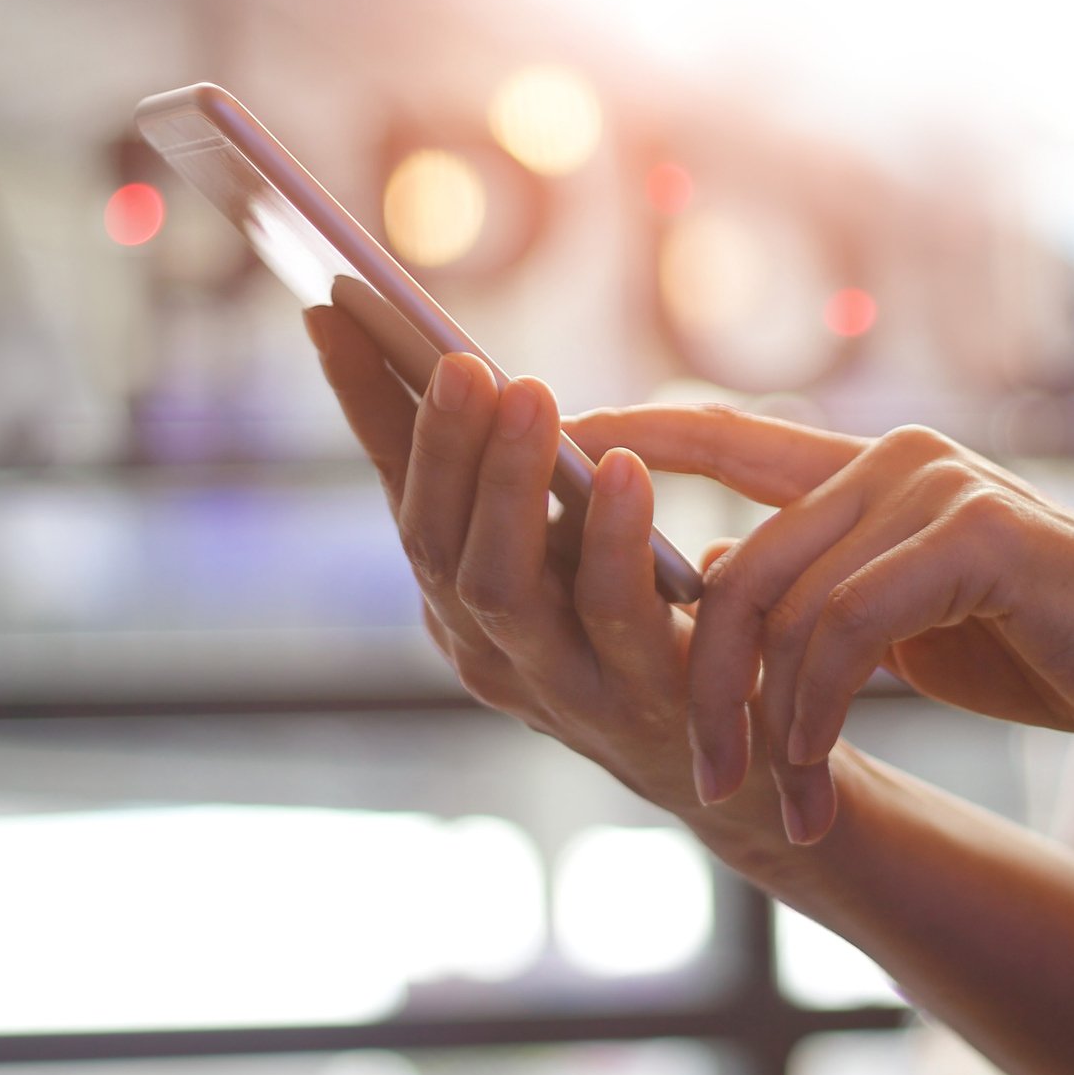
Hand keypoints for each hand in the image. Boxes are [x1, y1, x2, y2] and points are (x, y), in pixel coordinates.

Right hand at [304, 306, 738, 818]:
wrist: (740, 765)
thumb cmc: (646, 631)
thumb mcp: (573, 546)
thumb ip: (529, 481)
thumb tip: (487, 372)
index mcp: (456, 595)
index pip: (396, 487)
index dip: (362, 402)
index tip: (333, 309)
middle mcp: (482, 644)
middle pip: (431, 543)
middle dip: (438, 444)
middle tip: (458, 360)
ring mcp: (551, 683)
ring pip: (497, 584)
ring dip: (506, 484)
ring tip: (526, 397)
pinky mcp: (637, 703)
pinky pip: (611, 615)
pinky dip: (612, 538)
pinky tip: (624, 472)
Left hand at [564, 406, 1073, 843]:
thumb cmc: (1039, 644)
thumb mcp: (902, 614)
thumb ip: (815, 589)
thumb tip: (704, 585)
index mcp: (866, 467)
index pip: (717, 435)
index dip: (625, 440)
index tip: (542, 465)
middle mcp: (890, 458)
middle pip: (737, 562)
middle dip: (701, 678)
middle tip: (700, 773)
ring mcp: (932, 487)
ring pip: (782, 602)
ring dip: (764, 721)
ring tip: (773, 801)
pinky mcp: (976, 536)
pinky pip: (847, 630)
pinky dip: (816, 711)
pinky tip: (817, 775)